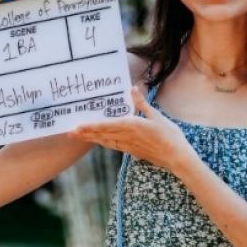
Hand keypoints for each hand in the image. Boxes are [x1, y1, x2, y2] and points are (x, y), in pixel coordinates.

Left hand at [70, 85, 196, 175]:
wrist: (176, 157)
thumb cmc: (170, 136)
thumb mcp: (157, 116)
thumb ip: (142, 104)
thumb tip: (132, 88)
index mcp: (132, 126)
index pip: (107, 125)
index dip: (91, 126)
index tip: (78, 127)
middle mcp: (127, 137)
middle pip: (102, 135)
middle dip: (85, 133)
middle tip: (69, 132)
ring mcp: (128, 146)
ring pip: (105, 142)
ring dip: (91, 139)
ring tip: (79, 137)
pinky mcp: (132, 151)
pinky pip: (113, 146)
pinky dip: (103, 143)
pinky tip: (98, 141)